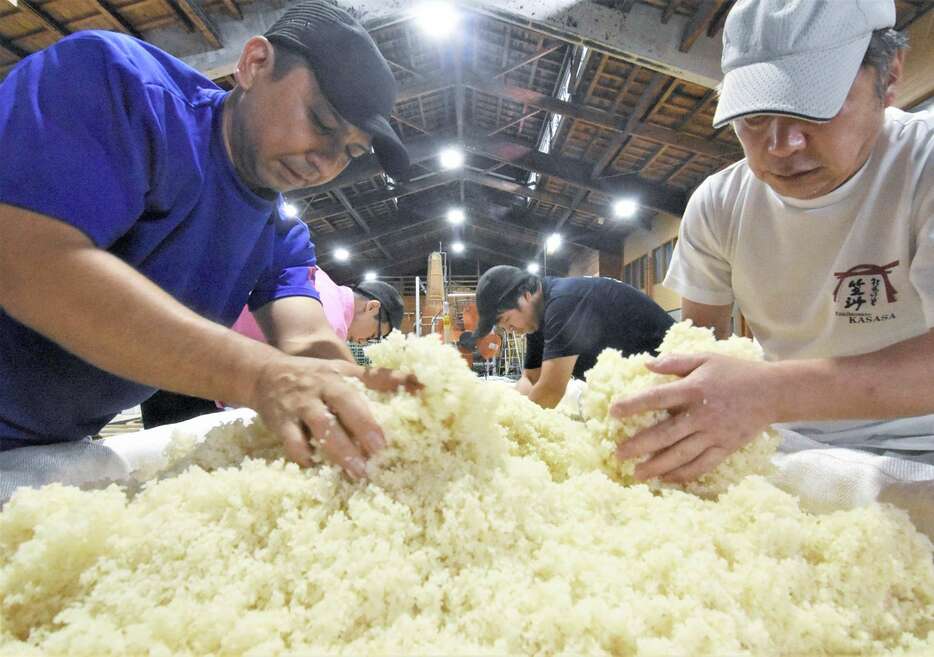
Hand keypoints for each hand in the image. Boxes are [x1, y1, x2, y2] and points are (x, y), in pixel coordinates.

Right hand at [248, 356, 419, 479]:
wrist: (265, 374)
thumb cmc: (315, 377)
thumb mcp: (345, 372)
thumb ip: (380, 379)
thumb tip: (423, 384)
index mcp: (342, 375)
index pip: (371, 381)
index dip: (393, 390)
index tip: (410, 409)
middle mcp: (323, 386)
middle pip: (346, 404)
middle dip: (364, 428)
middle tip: (380, 452)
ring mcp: (301, 404)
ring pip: (321, 427)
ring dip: (340, 450)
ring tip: (357, 472)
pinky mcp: (280, 421)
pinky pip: (293, 443)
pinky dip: (305, 457)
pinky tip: (317, 468)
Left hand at [610, 353, 777, 482]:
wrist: (773, 392)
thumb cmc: (735, 372)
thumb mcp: (705, 358)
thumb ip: (675, 361)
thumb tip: (646, 364)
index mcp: (694, 389)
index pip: (657, 398)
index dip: (634, 405)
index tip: (613, 411)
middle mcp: (702, 415)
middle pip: (665, 434)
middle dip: (639, 446)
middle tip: (618, 454)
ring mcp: (715, 434)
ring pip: (681, 455)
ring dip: (657, 467)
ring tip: (637, 474)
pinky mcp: (726, 448)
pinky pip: (702, 466)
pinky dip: (684, 475)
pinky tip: (667, 480)